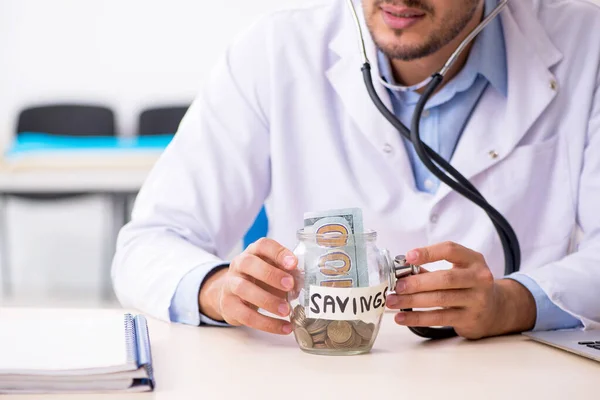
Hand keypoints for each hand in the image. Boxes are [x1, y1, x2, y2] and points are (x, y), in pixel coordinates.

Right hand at [199, 238, 296, 334]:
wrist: (231, 293)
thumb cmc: (259, 279)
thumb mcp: (273, 271)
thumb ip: (287, 274)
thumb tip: (305, 282)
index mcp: (253, 252)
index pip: (263, 246)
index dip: (278, 253)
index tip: (293, 263)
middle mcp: (239, 264)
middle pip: (249, 263)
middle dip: (271, 274)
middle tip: (290, 285)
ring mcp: (230, 284)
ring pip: (244, 289)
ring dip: (268, 301)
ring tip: (287, 310)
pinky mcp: (228, 305)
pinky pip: (246, 315)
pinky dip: (267, 323)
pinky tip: (284, 327)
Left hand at [386, 242, 535, 338]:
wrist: (496, 309)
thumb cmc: (468, 285)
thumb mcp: (458, 270)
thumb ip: (431, 269)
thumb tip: (400, 272)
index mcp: (473, 260)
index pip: (450, 250)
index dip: (428, 252)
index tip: (408, 257)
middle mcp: (479, 278)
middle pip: (445, 278)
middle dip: (417, 282)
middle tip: (396, 286)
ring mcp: (477, 300)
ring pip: (440, 299)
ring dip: (412, 301)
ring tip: (392, 301)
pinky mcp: (470, 319)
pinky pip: (439, 318)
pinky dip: (417, 318)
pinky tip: (402, 317)